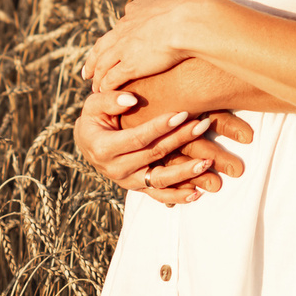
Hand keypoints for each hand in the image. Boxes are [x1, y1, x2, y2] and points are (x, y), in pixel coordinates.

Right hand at [73, 88, 248, 205]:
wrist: (88, 144)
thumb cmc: (94, 119)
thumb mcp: (93, 105)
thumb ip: (109, 100)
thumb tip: (132, 99)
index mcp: (104, 148)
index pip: (138, 138)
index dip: (160, 127)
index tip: (183, 114)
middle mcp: (116, 169)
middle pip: (154, 155)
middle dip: (180, 139)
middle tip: (203, 125)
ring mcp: (128, 181)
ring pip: (160, 180)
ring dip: (185, 173)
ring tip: (207, 163)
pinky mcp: (138, 188)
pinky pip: (159, 196)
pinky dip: (179, 196)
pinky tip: (198, 192)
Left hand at [83, 0, 208, 93]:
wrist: (189, 22)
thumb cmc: (193, 15)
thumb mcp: (178, 4)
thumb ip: (172, 9)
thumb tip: (180, 9)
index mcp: (136, 11)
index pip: (120, 26)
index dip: (113, 39)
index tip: (109, 47)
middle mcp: (125, 27)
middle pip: (103, 45)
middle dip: (94, 59)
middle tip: (87, 71)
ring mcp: (124, 46)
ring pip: (103, 64)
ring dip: (97, 76)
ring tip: (94, 87)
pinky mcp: (129, 65)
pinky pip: (111, 78)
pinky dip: (105, 86)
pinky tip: (102, 93)